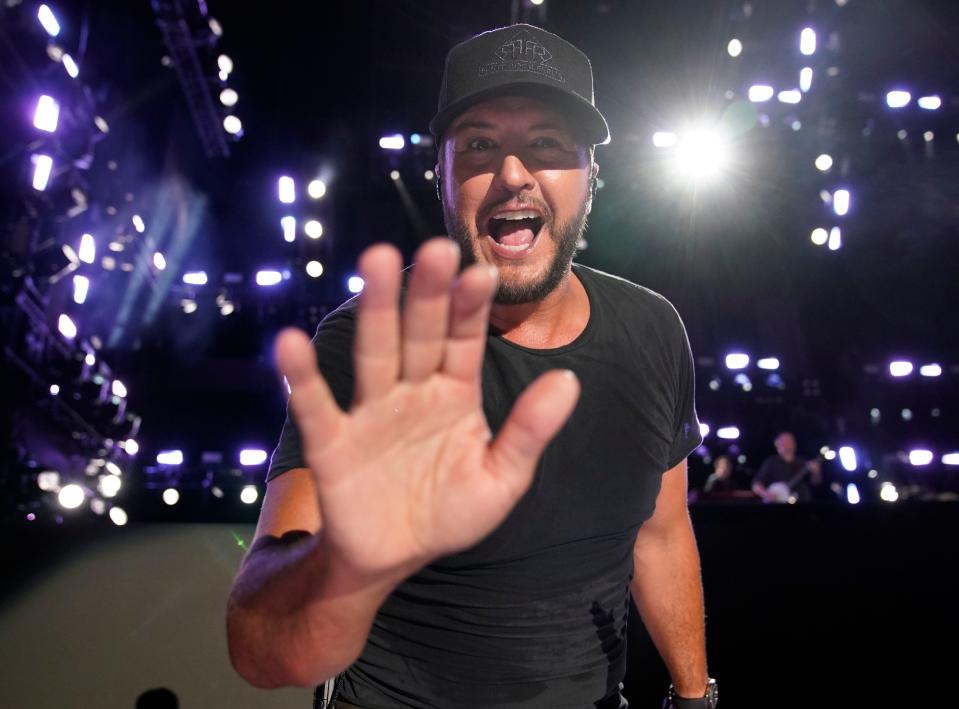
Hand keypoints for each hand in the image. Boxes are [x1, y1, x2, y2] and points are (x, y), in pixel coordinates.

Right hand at [276, 239, 579, 582]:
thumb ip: (529, 431)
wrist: (394, 556)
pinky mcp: (332, 443)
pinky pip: (316, 407)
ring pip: (375, 353)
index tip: (482, 272)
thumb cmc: (449, 512)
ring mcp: (371, 412)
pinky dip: (301, 378)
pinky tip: (290, 342)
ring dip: (376, 310)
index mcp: (455, 394)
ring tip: (377, 262)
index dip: (472, 308)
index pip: (465, 341)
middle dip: (428, 293)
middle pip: (420, 334)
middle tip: (438, 247)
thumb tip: (569, 380)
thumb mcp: (501, 479)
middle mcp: (412, 391)